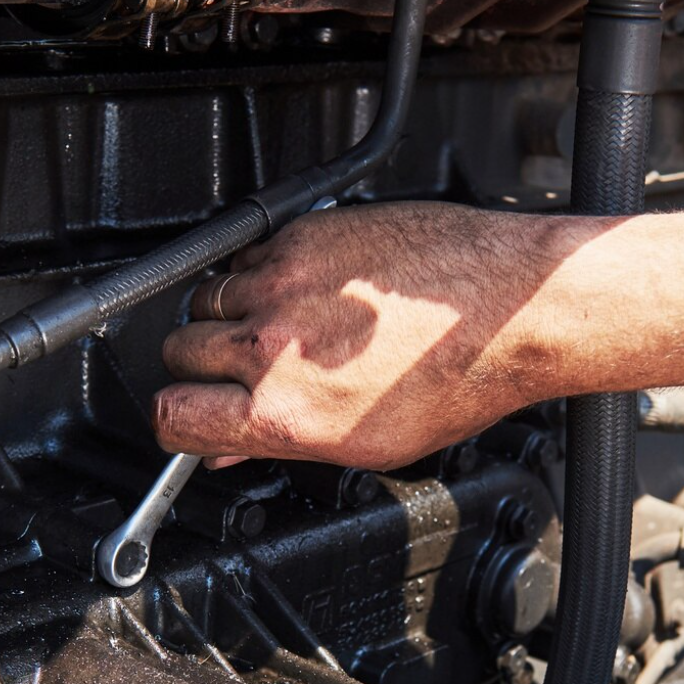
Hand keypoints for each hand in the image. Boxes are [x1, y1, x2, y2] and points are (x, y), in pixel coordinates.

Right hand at [153, 202, 574, 468]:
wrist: (509, 305)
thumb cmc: (457, 375)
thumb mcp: (368, 443)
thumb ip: (282, 443)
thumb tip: (229, 448)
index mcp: (284, 410)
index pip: (174, 415)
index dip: (177, 418)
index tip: (191, 412)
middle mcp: (272, 345)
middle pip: (177, 350)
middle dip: (200, 362)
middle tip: (243, 367)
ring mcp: (283, 283)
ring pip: (206, 296)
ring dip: (230, 312)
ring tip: (285, 325)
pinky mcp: (302, 235)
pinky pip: (248, 254)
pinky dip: (265, 271)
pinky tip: (311, 288)